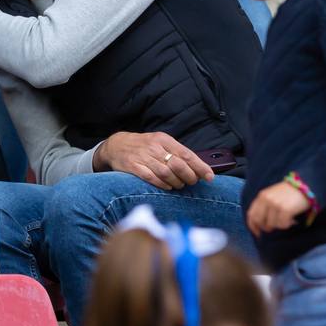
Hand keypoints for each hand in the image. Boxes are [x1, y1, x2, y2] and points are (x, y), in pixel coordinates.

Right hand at [92, 131, 213, 190]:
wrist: (116, 145)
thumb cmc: (143, 146)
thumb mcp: (160, 143)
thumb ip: (176, 153)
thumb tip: (198, 168)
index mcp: (163, 139)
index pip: (186, 154)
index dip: (200, 167)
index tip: (209, 177)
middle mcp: (153, 147)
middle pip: (178, 165)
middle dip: (189, 176)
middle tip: (191, 182)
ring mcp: (142, 157)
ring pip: (166, 173)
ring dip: (177, 182)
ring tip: (179, 185)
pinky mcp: (133, 167)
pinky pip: (152, 178)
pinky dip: (163, 184)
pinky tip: (167, 186)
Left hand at [246, 181, 311, 236]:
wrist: (305, 186)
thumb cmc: (289, 193)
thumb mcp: (272, 196)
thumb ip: (265, 206)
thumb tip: (261, 224)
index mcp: (261, 196)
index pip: (251, 214)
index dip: (253, 226)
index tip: (257, 233)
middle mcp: (266, 200)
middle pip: (260, 221)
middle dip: (266, 228)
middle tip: (275, 228)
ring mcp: (275, 204)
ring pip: (272, 224)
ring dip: (280, 226)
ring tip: (287, 220)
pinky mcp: (285, 209)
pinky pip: (282, 225)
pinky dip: (287, 225)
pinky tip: (292, 220)